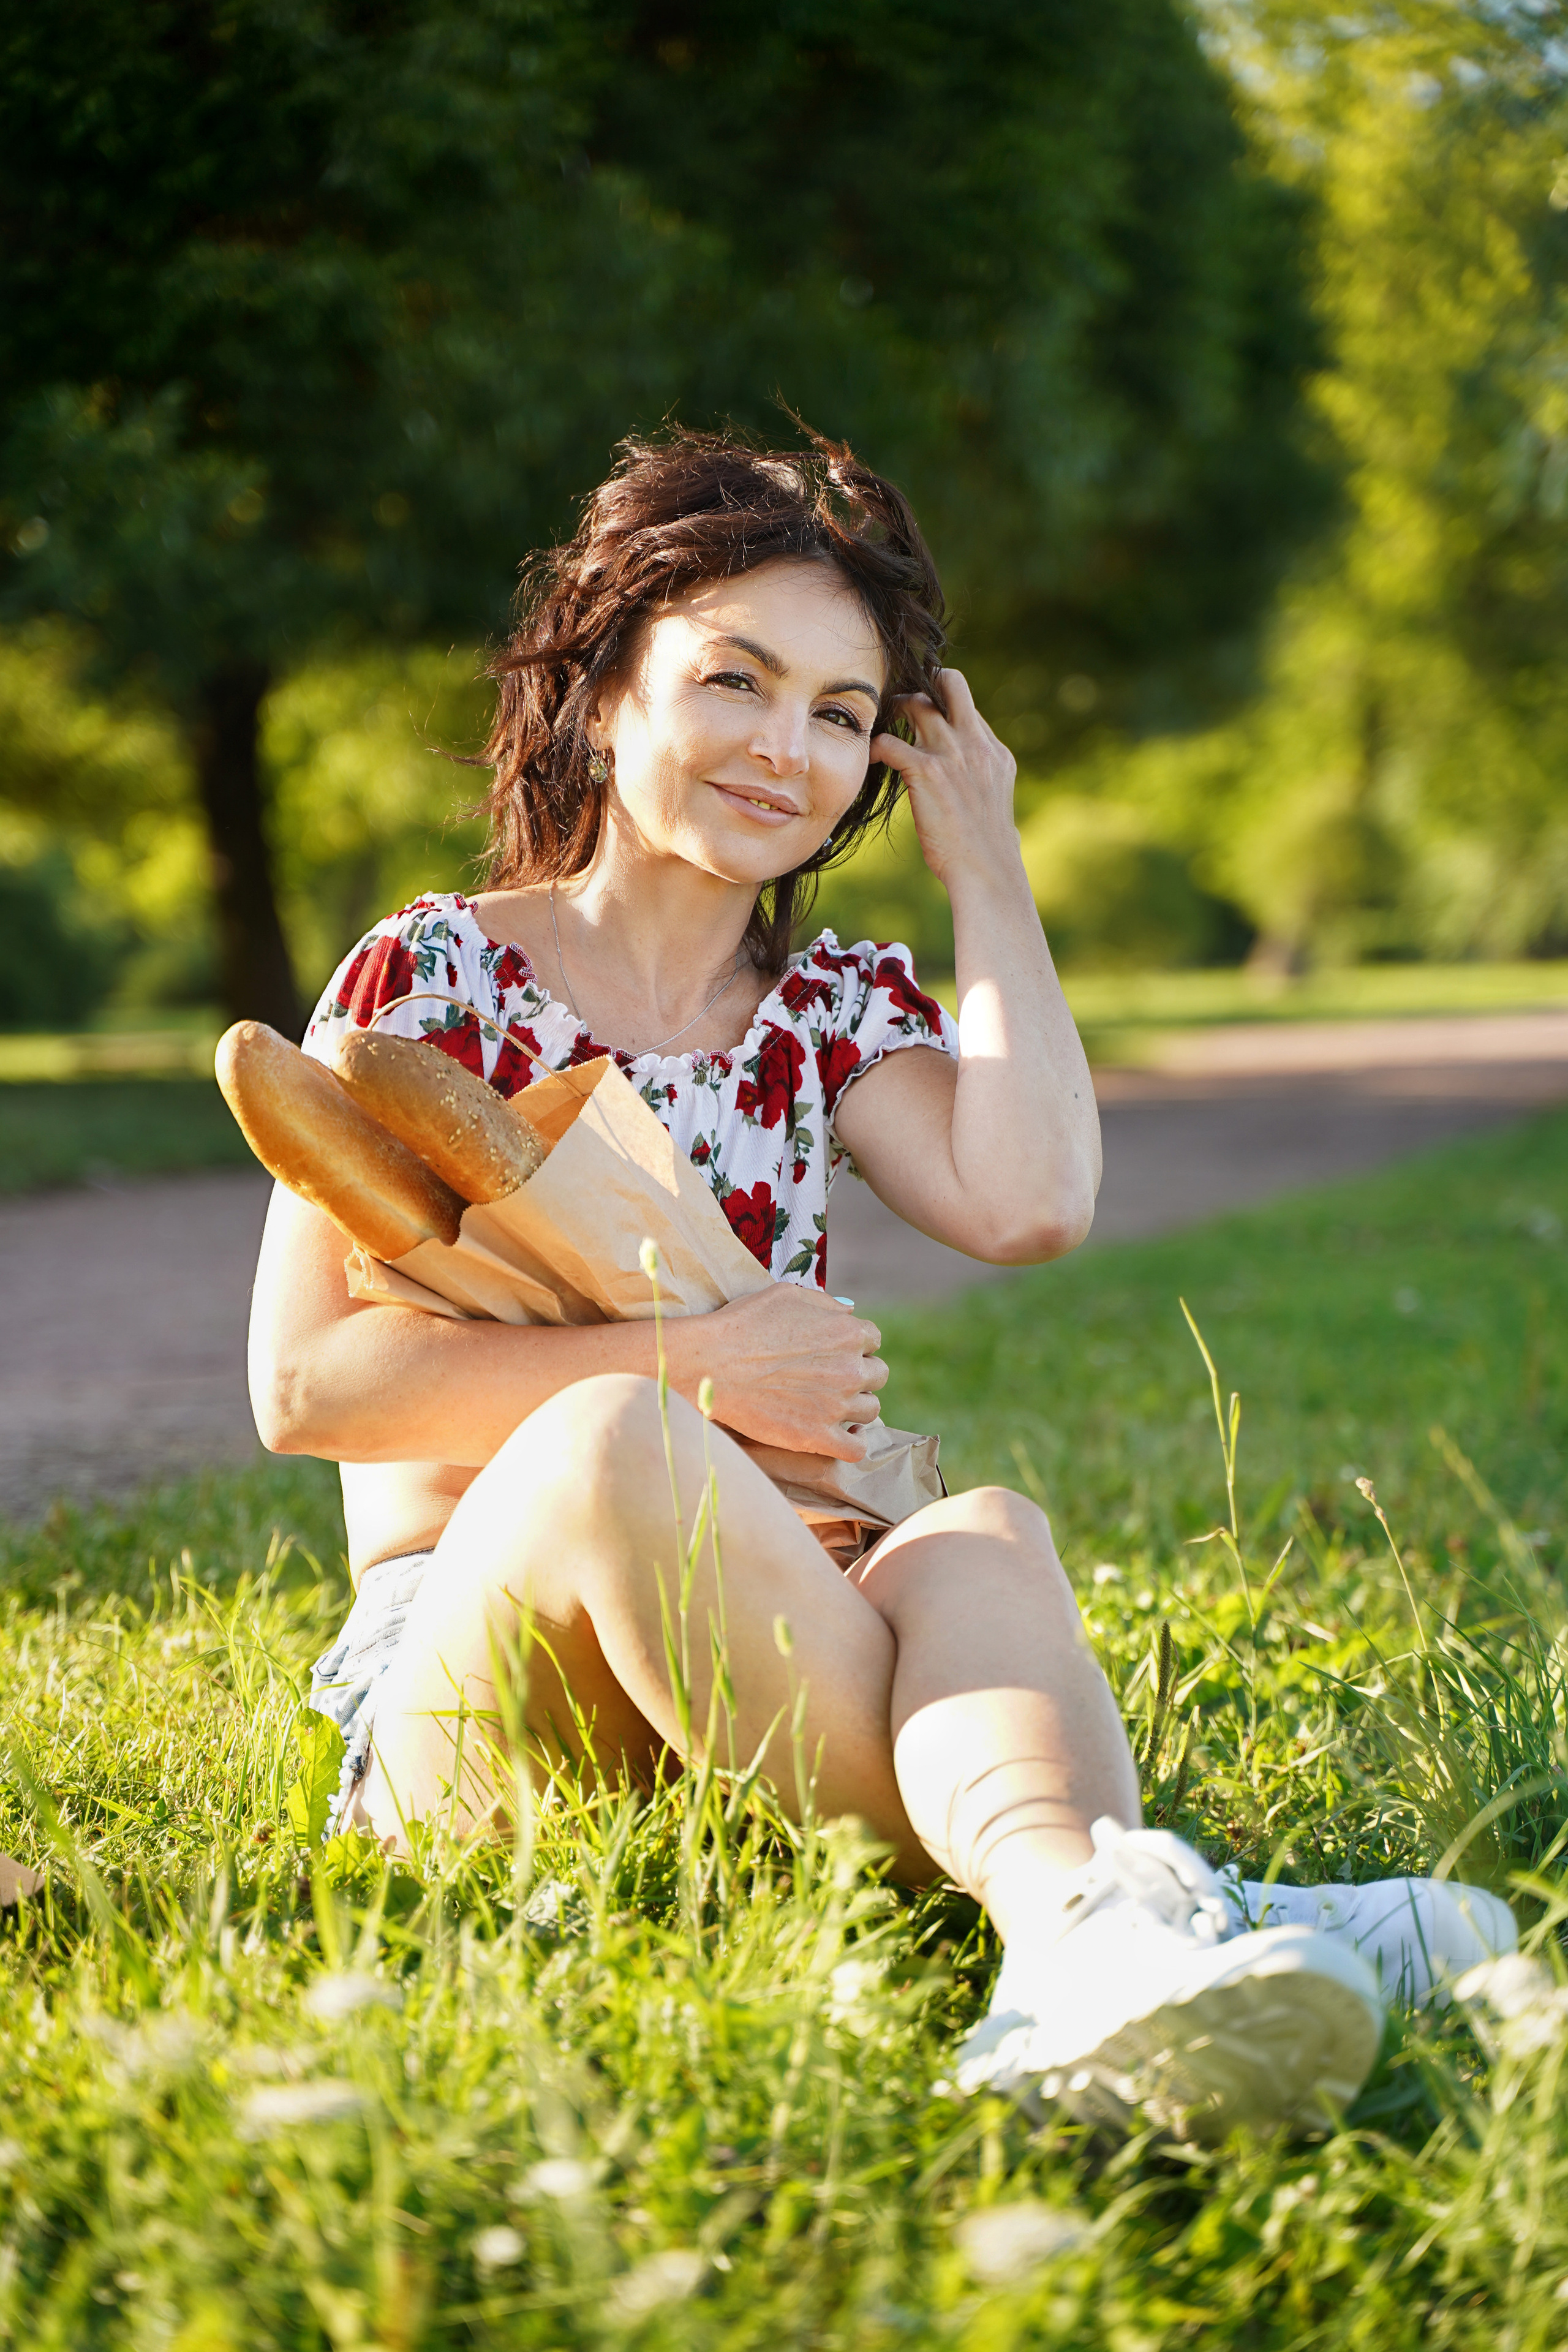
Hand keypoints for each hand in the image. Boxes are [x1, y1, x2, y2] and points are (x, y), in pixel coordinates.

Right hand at [668, 1285, 886, 1460]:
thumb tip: (850, 1311)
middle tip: (832, 1378)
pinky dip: (853, 1442)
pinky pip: (856, 1448)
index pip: (873, 1340)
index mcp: (847, 1332)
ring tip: (831, 1405)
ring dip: (855, 1406)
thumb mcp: (787, 1295)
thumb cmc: (742, 1324)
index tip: (835, 1352)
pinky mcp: (818, 1436)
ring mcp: (837, 1405)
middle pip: (878, 1375)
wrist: (710, 1363)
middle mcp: (850, 1368)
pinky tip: (841, 1435)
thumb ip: (826, 1303)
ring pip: (871, 1409)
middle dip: (860, 1374)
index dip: (854, 1346)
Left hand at [871, 667, 1019, 890]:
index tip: (925, 720)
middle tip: (902, 704)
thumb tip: (977, 797)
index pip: (968, 709)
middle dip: (924, 684)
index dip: (944, 709)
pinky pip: (890, 742)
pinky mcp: (928, 772)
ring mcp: (954, 754)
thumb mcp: (995, 807)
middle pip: (951, 684)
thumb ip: (983, 787)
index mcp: (995, 753)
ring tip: (880, 725)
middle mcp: (977, 745)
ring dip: (894, 710)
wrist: (986, 872)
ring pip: (917, 704)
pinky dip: (876, 747)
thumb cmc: (986, 852)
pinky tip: (872, 759)